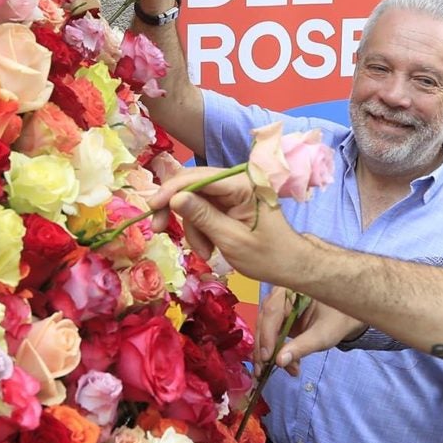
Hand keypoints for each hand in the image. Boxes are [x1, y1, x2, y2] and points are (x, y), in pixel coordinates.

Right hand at [153, 163, 315, 284]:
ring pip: (195, 200)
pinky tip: (209, 248)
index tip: (152, 208)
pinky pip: (203, 209)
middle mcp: (237, 180)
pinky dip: (200, 229)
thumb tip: (175, 198)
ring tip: (206, 253)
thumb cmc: (268, 256)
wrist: (291, 265)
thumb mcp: (231, 240)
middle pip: (192, 185)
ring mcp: (233, 190)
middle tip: (160, 229)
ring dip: (193, 228)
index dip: (171, 190)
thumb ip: (202, 217)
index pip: (199, 177)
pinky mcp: (230, 201)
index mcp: (244, 184)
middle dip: (176, 209)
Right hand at [266, 299, 363, 372]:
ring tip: (289, 370)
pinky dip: (277, 353)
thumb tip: (279, 361)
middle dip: (265, 349)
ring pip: (265, 332)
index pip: (272, 311)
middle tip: (267, 371)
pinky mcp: (278, 321)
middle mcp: (279, 295)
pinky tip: (290, 366)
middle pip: (264, 322)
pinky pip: (271, 337)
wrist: (347, 318)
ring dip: (271, 354)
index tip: (267, 357)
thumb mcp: (323, 334)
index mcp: (291, 288)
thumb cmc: (338, 319)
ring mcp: (277, 308)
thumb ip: (302, 347)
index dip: (267, 335)